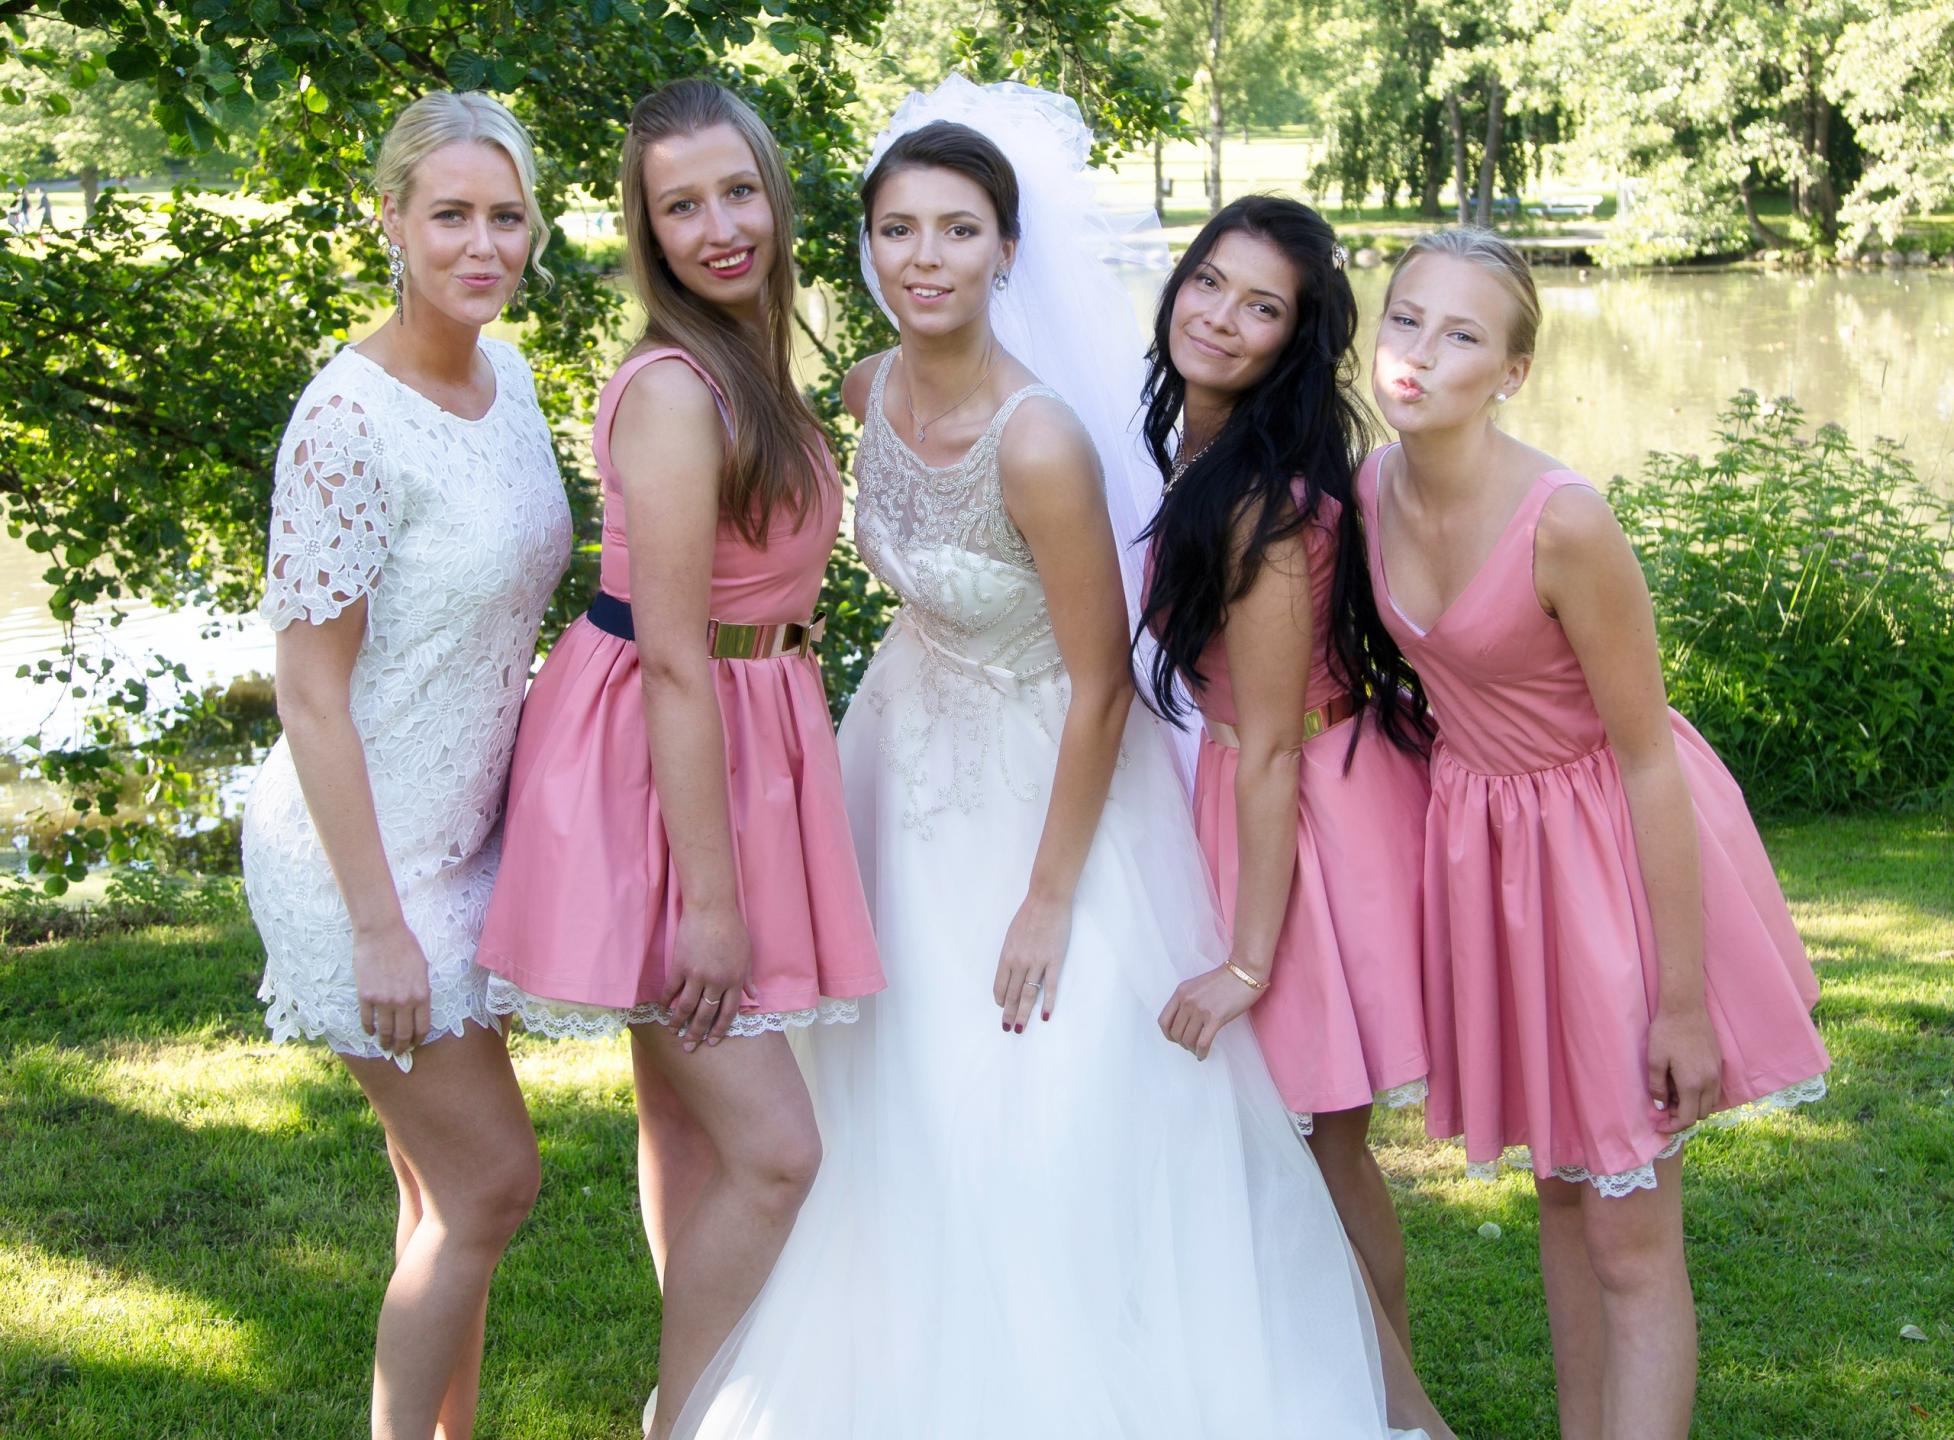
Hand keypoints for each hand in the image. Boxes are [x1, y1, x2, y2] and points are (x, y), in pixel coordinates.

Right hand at [353, 919, 431, 1058]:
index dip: (418, 1039)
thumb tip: (418, 1009)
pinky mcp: (366, 996)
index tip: (415, 1044)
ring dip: (385, 1042)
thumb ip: (420, 990)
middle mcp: (404, 1002)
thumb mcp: (422, 969)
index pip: (422, 1027)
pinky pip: (367, 1020)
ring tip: (384, 1046)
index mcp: (421, 995)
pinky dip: (369, 1029)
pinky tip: (370, 1032)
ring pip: (385, 1031)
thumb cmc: (405, 946)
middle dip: (402, 1047)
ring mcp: (383, 1000)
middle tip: (399, 1052)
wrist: (381, 932)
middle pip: (403, 1034)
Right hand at [663, 903, 750, 1051]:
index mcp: (734, 980)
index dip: (719, 1029)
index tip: (712, 1041)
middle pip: (705, 1014)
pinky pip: (671, 989)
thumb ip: (747, 978)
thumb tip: (755, 997)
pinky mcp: (680, 966)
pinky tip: (663, 1010)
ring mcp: (696, 975)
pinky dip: (666, 1001)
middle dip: (697, 1033)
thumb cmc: (733, 929)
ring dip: (678, 1023)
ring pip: (686, 1007)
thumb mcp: (746, 955)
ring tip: (673, 1033)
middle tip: (690, 1047)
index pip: (728, 1013)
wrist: (711, 909)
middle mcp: (715, 982)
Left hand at [994, 893, 1069, 1033]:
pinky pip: (1050, 986)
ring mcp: (1037, 962)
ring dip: (1023, 1013)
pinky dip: (1047, 1003)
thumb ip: (1011, 953)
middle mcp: (1019, 962)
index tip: (1001, 1008)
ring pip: (1028, 994)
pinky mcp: (1054, 960)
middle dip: (1009, 1013)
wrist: (1047, 900)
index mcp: (1007, 955)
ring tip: (1020, 1028)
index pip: (1000, 985)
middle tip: (1007, 1028)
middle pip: (1012, 994)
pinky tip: (1045, 1015)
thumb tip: (1011, 969)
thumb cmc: (1029, 914)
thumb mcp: (1012, 935)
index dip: (1000, 1000)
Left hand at [1158, 962, 1263, 1060]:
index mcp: (1180, 992)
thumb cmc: (1224, 979)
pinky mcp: (1215, 1018)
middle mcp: (1187, 1001)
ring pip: (1187, 1039)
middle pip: (1175, 1033)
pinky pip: (1202, 1042)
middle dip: (1181, 1043)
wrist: (1244, 972)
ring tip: (1197, 1050)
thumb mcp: (1196, 985)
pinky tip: (1203, 1055)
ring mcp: (1200, 1009)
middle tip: (1189, 1045)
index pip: (1163, 1020)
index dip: (1168, 1034)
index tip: (1175, 1039)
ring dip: (1191, 1048)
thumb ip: (1186, 1000)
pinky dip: (1201, 1052)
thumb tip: (1183, 1022)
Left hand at [1648, 1003, 1721, 1131]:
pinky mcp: (1719, 1064)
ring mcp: (1717, 1073)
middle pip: (1701, 1114)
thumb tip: (1661, 1106)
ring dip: (1694, 1105)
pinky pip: (1714, 1089)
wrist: (1685, 1008)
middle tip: (1665, 1105)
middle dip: (1683, 1116)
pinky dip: (1702, 1094)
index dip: (1673, 1126)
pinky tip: (1685, 1081)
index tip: (1659, 1125)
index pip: (1688, 1118)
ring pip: (1711, 1103)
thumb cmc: (1666, 1033)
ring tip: (1673, 1092)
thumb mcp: (1654, 1061)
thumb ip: (1657, 1087)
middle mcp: (1710, 1082)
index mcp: (1693, 1084)